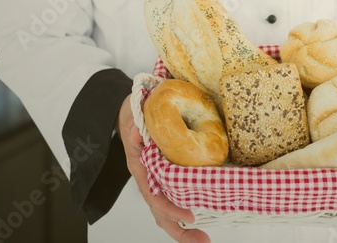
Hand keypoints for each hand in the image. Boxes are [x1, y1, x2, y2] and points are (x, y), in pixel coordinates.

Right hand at [118, 94, 209, 241]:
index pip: (153, 194)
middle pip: (160, 210)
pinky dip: (184, 208)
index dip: (169, 207)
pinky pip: (173, 196)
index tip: (188, 215)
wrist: (135, 108)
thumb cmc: (136, 112)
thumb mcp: (136, 115)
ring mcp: (156, 179)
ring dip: (182, 226)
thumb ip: (138, 127)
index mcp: (140, 165)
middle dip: (179, 229)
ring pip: (166, 209)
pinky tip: (200, 218)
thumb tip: (140, 135)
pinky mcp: (166, 175)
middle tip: (201, 239)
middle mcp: (148, 177)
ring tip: (202, 239)